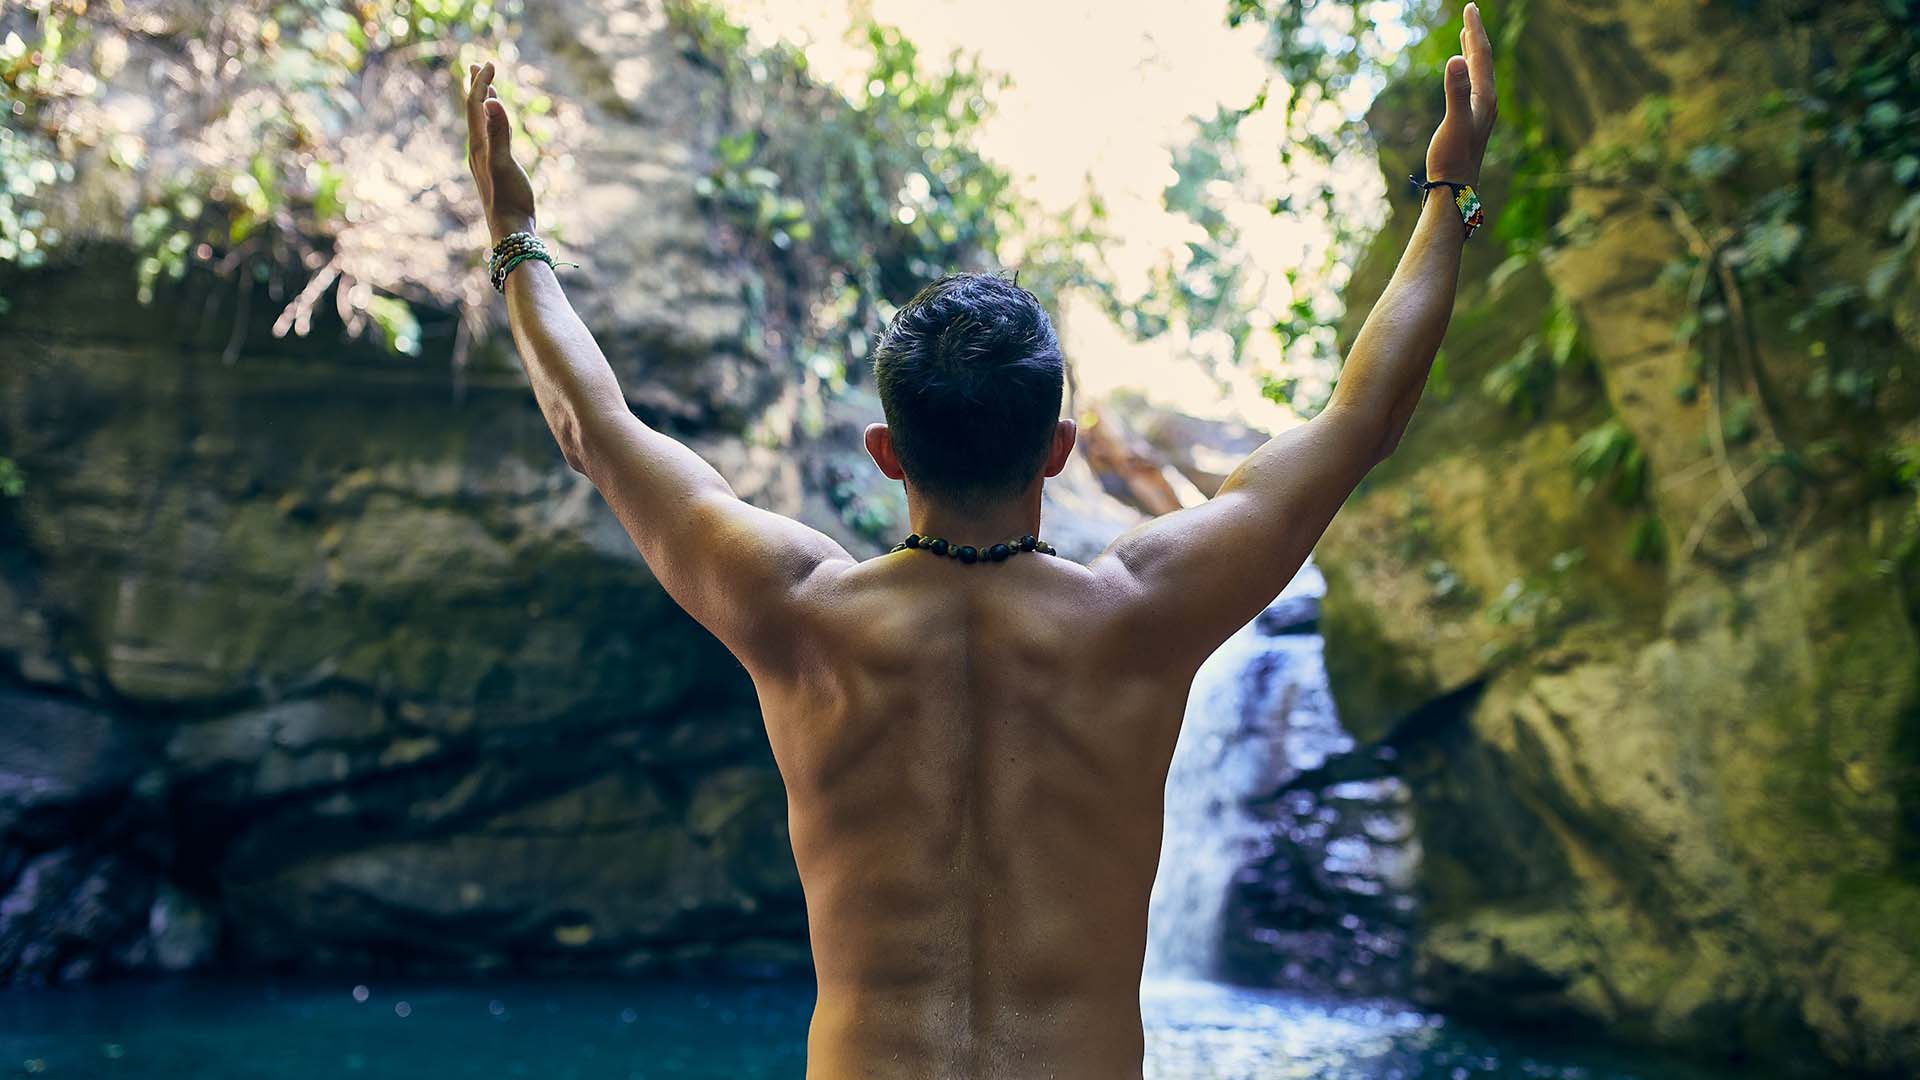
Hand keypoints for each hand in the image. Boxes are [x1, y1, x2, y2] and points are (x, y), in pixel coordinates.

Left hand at [463, 60, 537, 243]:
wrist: (511, 231)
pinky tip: (498, 129)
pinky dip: (493, 124)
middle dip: (476, 88)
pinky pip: (490, 139)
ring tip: (488, 91)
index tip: (490, 64)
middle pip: (473, 112)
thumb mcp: (505, 163)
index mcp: (478, 145)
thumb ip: (500, 132)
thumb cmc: (509, 199)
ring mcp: (485, 161)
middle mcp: (477, 150)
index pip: (475, 106)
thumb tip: (492, 101)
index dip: (481, 83)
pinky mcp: (495, 171)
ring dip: (484, 105)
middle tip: (478, 66)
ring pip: (481, 125)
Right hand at [1425, 2, 1497, 185]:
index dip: (1475, 30)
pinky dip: (1468, 70)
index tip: (1470, 8)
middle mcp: (1487, 101)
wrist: (1456, 188)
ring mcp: (1480, 111)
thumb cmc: (1452, 158)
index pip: (1481, 55)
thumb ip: (1455, 90)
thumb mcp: (1453, 122)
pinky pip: (1472, 85)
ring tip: (1468, 35)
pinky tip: (1463, 72)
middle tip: (1471, 12)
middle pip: (1484, 60)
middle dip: (1477, 35)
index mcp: (1484, 97)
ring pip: (1480, 72)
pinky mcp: (1472, 119)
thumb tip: (1457, 59)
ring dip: (1474, 51)